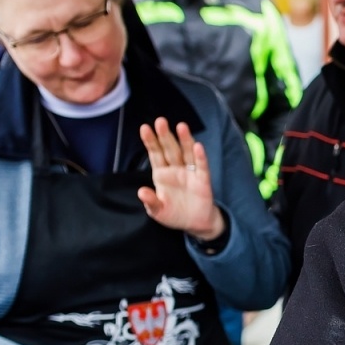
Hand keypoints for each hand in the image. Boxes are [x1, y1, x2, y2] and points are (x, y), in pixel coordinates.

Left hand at [137, 118, 223, 241]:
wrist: (195, 223)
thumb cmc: (174, 214)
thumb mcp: (158, 211)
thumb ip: (151, 202)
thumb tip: (141, 192)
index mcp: (161, 174)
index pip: (155, 154)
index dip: (151, 141)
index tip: (144, 128)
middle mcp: (175, 169)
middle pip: (170, 149)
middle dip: (165, 136)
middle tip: (160, 121)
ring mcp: (190, 172)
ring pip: (186, 153)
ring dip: (184, 140)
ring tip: (181, 126)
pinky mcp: (203, 179)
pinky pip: (202, 166)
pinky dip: (200, 156)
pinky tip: (198, 147)